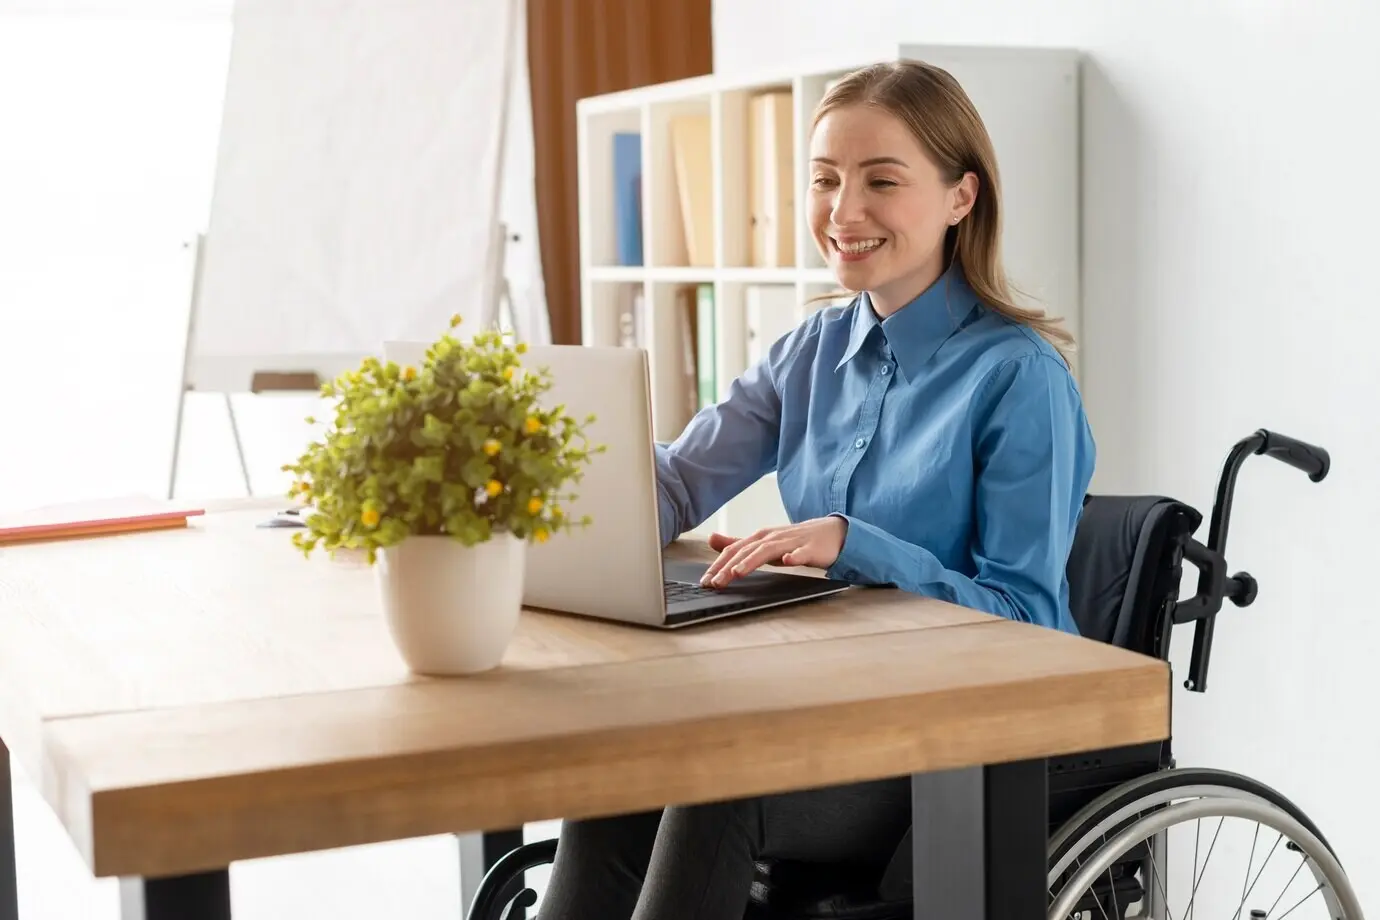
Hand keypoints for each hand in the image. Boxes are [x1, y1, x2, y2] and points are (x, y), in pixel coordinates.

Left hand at [701, 516, 848, 587]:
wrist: (832, 533)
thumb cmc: (795, 540)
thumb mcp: (763, 542)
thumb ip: (738, 543)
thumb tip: (711, 539)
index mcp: (760, 537)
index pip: (734, 550)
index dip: (718, 564)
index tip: (706, 581)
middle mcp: (772, 537)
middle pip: (747, 551)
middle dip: (729, 567)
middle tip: (715, 583)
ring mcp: (792, 542)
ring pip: (768, 550)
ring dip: (752, 561)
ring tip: (738, 572)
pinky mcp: (811, 549)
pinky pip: (802, 553)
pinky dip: (794, 557)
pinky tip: (788, 561)